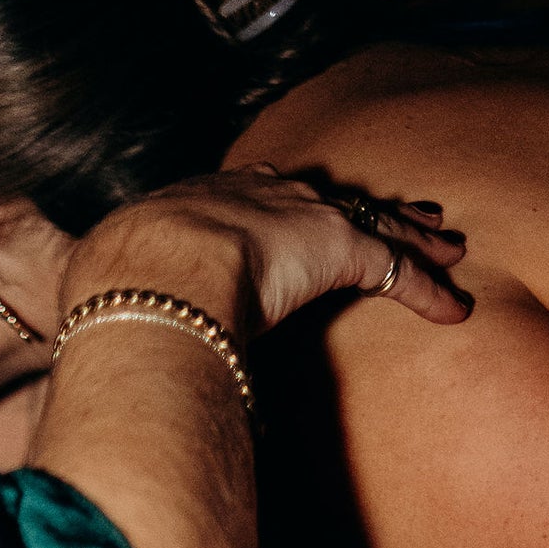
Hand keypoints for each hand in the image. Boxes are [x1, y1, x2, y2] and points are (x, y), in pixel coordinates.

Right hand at [65, 167, 468, 343]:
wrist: (150, 269)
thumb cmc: (116, 287)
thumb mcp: (110, 290)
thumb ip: (118, 310)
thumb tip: (95, 353)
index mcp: (201, 200)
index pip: (256, 195)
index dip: (286, 206)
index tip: (303, 212)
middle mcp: (257, 194)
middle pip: (326, 196)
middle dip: (363, 206)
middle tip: (401, 211)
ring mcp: (300, 216)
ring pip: (373, 221)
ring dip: (414, 237)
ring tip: (450, 246)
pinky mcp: (339, 248)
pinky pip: (396, 268)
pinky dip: (427, 289)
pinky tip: (454, 309)